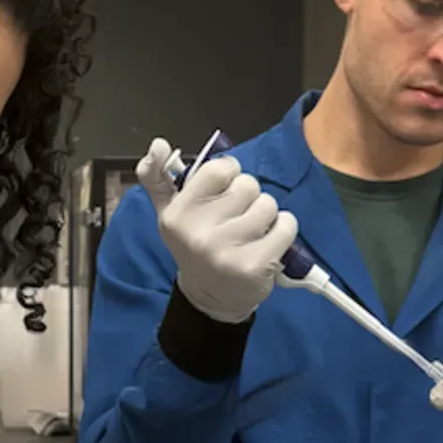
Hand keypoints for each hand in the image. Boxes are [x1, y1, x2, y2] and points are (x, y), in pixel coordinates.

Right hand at [136, 137, 298, 323]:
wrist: (210, 297)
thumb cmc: (194, 245)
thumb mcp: (170, 212)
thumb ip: (158, 177)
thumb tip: (156, 145)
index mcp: (177, 215)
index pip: (220, 168)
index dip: (230, 176)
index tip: (223, 194)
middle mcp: (198, 233)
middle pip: (248, 185)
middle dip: (249, 198)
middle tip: (236, 220)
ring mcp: (226, 252)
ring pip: (268, 205)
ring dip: (266, 216)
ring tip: (251, 233)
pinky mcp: (255, 266)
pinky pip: (286, 226)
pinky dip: (283, 230)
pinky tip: (267, 243)